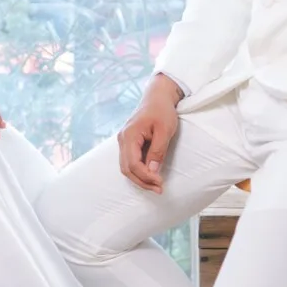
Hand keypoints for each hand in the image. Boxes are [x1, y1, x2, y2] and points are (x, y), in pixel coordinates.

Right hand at [118, 77, 181, 191]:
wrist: (158, 96)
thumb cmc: (162, 111)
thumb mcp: (164, 131)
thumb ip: (157, 151)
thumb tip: (153, 171)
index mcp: (129, 135)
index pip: (132, 164)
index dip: (145, 176)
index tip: (160, 183)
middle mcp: (122, 139)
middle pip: (126, 169)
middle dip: (142, 181)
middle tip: (159, 189)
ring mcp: (124, 141)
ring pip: (126, 167)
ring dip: (140, 178)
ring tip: (156, 185)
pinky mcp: (129, 142)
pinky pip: (130, 161)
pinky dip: (139, 171)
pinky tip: (151, 175)